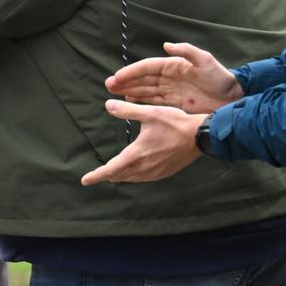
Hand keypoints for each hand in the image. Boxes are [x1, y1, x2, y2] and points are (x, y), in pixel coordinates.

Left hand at [79, 101, 206, 185]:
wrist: (201, 136)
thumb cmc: (175, 123)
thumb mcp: (150, 113)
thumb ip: (127, 110)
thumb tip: (107, 105)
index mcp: (137, 154)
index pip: (111, 169)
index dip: (96, 175)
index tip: (85, 180)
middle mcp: (144, 167)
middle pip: (120, 175)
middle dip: (108, 175)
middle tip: (98, 175)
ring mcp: (156, 172)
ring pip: (133, 178)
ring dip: (122, 176)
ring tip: (114, 174)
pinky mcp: (166, 172)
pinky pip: (145, 178)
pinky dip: (136, 176)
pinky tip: (136, 172)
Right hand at [105, 42, 240, 112]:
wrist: (233, 97)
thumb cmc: (220, 78)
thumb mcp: (205, 60)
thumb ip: (187, 51)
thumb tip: (166, 45)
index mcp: (174, 65)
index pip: (148, 67)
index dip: (132, 71)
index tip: (117, 77)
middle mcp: (170, 76)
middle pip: (143, 78)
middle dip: (125, 81)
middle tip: (108, 85)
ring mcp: (171, 90)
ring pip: (145, 89)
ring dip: (129, 90)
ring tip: (113, 92)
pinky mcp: (175, 102)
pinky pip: (153, 100)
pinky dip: (140, 100)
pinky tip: (129, 101)